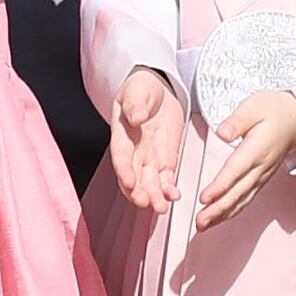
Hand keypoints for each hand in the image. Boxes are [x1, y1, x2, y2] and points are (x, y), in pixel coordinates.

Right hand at [106, 70, 187, 212]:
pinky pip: (166, 180)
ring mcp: (149, 158)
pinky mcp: (165, 161)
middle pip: (134, 176)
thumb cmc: (141, 88)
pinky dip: (169, 190)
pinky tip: (174, 197)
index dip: (124, 171)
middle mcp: (134, 151)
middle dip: (139, 192)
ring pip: (149, 183)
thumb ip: (136, 104)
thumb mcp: (137, 90)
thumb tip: (137, 117)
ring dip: (154, 197)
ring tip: (162, 208)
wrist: (157, 88)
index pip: (121, 156)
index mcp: (122, 134)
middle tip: (147, 203)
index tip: (130, 183)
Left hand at [196, 86, 295, 229]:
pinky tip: (218, 219)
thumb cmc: (274, 110)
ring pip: (242, 199)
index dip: (221, 185)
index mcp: (257, 147)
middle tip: (200, 221)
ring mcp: (262, 176)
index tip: (205, 198)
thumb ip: (238, 120)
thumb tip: (222, 133)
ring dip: (223, 215)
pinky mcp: (260, 180)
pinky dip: (232, 211)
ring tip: (203, 226)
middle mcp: (261, 166)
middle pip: (238, 191)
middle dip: (218, 209)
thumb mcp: (255, 105)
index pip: (236, 169)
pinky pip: (246, 199)